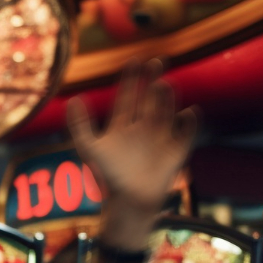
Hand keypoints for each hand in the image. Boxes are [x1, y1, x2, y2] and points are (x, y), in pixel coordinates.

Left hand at [66, 59, 197, 255]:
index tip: (135, 60)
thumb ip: (80, 125)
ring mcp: (161, 136)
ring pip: (167, 110)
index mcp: (123, 124)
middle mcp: (143, 126)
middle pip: (150, 97)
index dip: (131, 78)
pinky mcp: (176, 150)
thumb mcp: (90, 149)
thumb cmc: (108, 177)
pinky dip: (189, 123)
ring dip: (166, 98)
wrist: (129, 202)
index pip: (128, 95)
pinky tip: (187, 114)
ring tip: (163, 86)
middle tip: (156, 62)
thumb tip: (73, 98)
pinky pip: (186, 132)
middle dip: (153, 80)